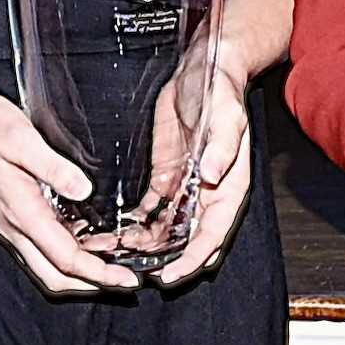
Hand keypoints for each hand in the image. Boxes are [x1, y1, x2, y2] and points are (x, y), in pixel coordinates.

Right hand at [0, 81, 147, 296]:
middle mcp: (14, 227)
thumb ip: (53, 167)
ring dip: (78, 276)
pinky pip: (36, 252)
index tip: (128, 278)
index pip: (66, 259)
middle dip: (92, 285)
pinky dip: (63, 259)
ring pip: (44, 269)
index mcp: (22, 213)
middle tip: (126, 281)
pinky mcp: (8, 218)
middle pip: (55, 277)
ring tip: (111, 266)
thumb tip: (84, 190)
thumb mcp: (22, 138)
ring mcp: (8, 226)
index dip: (100, 274)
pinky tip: (84, 244)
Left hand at [122, 54, 260, 286]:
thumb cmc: (221, 91)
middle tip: (135, 275)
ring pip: (168, 230)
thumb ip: (221, 146)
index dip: (192, 259)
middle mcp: (208, 194)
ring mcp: (186, 188)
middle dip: (166, 261)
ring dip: (147, 246)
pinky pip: (152, 210)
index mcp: (228, 187)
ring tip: (116, 257)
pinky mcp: (166, 177)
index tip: (169, 275)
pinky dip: (138, 224)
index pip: (212, 234)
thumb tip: (211, 175)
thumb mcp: (225, 116)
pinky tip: (116, 233)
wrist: (204, 68)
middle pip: (189, 241)